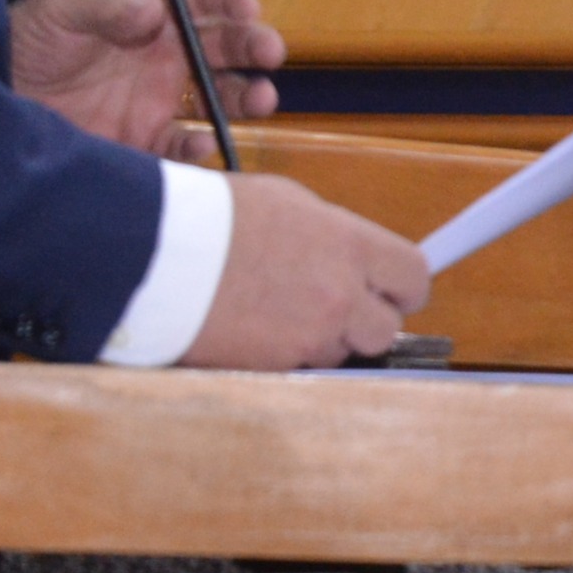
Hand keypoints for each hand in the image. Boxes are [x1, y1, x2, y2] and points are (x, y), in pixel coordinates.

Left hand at [10, 0, 283, 154]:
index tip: (247, 7)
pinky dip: (200, 147)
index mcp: (148, 15)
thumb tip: (153, 10)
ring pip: (217, 97)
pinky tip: (205, 142)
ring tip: (260, 98)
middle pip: (223, 47)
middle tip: (269, 51)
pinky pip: (183, 146)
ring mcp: (156, 100)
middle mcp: (162, 56)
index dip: (227, 0)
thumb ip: (104, 8)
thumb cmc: (22, 44)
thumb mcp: (57, 11)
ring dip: (245, 96)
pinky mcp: (143, 142)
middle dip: (253, 46)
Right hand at [181, 172, 431, 368]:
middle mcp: (340, 296)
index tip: (391, 288)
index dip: (403, 286)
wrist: (157, 254)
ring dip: (322, 340)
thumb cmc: (217, 217)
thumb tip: (352, 256)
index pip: (415, 278)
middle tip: (335, 306)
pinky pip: (299, 368)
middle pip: (385, 329)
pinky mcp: (275, 369)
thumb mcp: (289, 203)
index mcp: (350, 246)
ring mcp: (308, 337)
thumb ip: (333, 236)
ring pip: (340, 353)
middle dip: (365, 320)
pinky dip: (285, 355)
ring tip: (281, 312)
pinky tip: (257, 329)